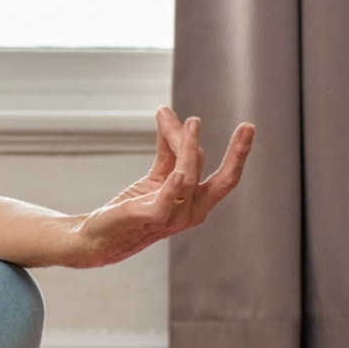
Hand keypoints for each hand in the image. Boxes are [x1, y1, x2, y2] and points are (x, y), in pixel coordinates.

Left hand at [67, 108, 254, 267]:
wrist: (100, 236)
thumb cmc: (132, 207)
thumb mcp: (157, 174)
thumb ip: (167, 147)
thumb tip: (167, 112)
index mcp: (197, 202)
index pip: (225, 177)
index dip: (238, 152)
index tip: (248, 127)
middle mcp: (191, 212)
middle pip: (223, 182)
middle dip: (238, 155)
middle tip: (248, 127)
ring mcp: (173, 217)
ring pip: (188, 178)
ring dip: (189, 148)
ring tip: (192, 122)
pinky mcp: (150, 217)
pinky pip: (166, 201)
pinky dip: (173, 186)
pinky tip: (179, 172)